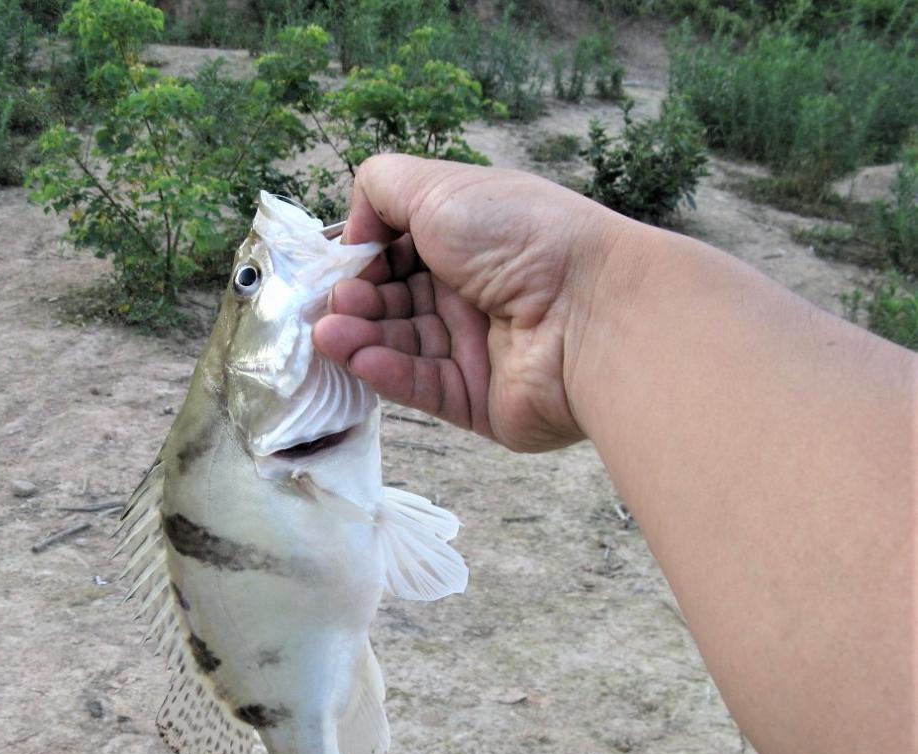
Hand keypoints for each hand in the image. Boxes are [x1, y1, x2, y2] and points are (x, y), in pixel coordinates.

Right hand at [313, 154, 639, 451]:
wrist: (593, 311)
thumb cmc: (520, 237)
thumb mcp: (440, 187)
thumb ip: (381, 190)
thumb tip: (354, 230)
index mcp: (469, 239)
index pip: (397, 251)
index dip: (363, 257)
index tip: (338, 264)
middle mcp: (472, 291)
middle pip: (393, 300)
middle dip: (355, 300)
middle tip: (332, 303)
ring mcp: (474, 348)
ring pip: (400, 345)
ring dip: (359, 337)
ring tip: (329, 332)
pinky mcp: (477, 399)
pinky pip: (422, 386)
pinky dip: (386, 372)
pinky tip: (357, 357)